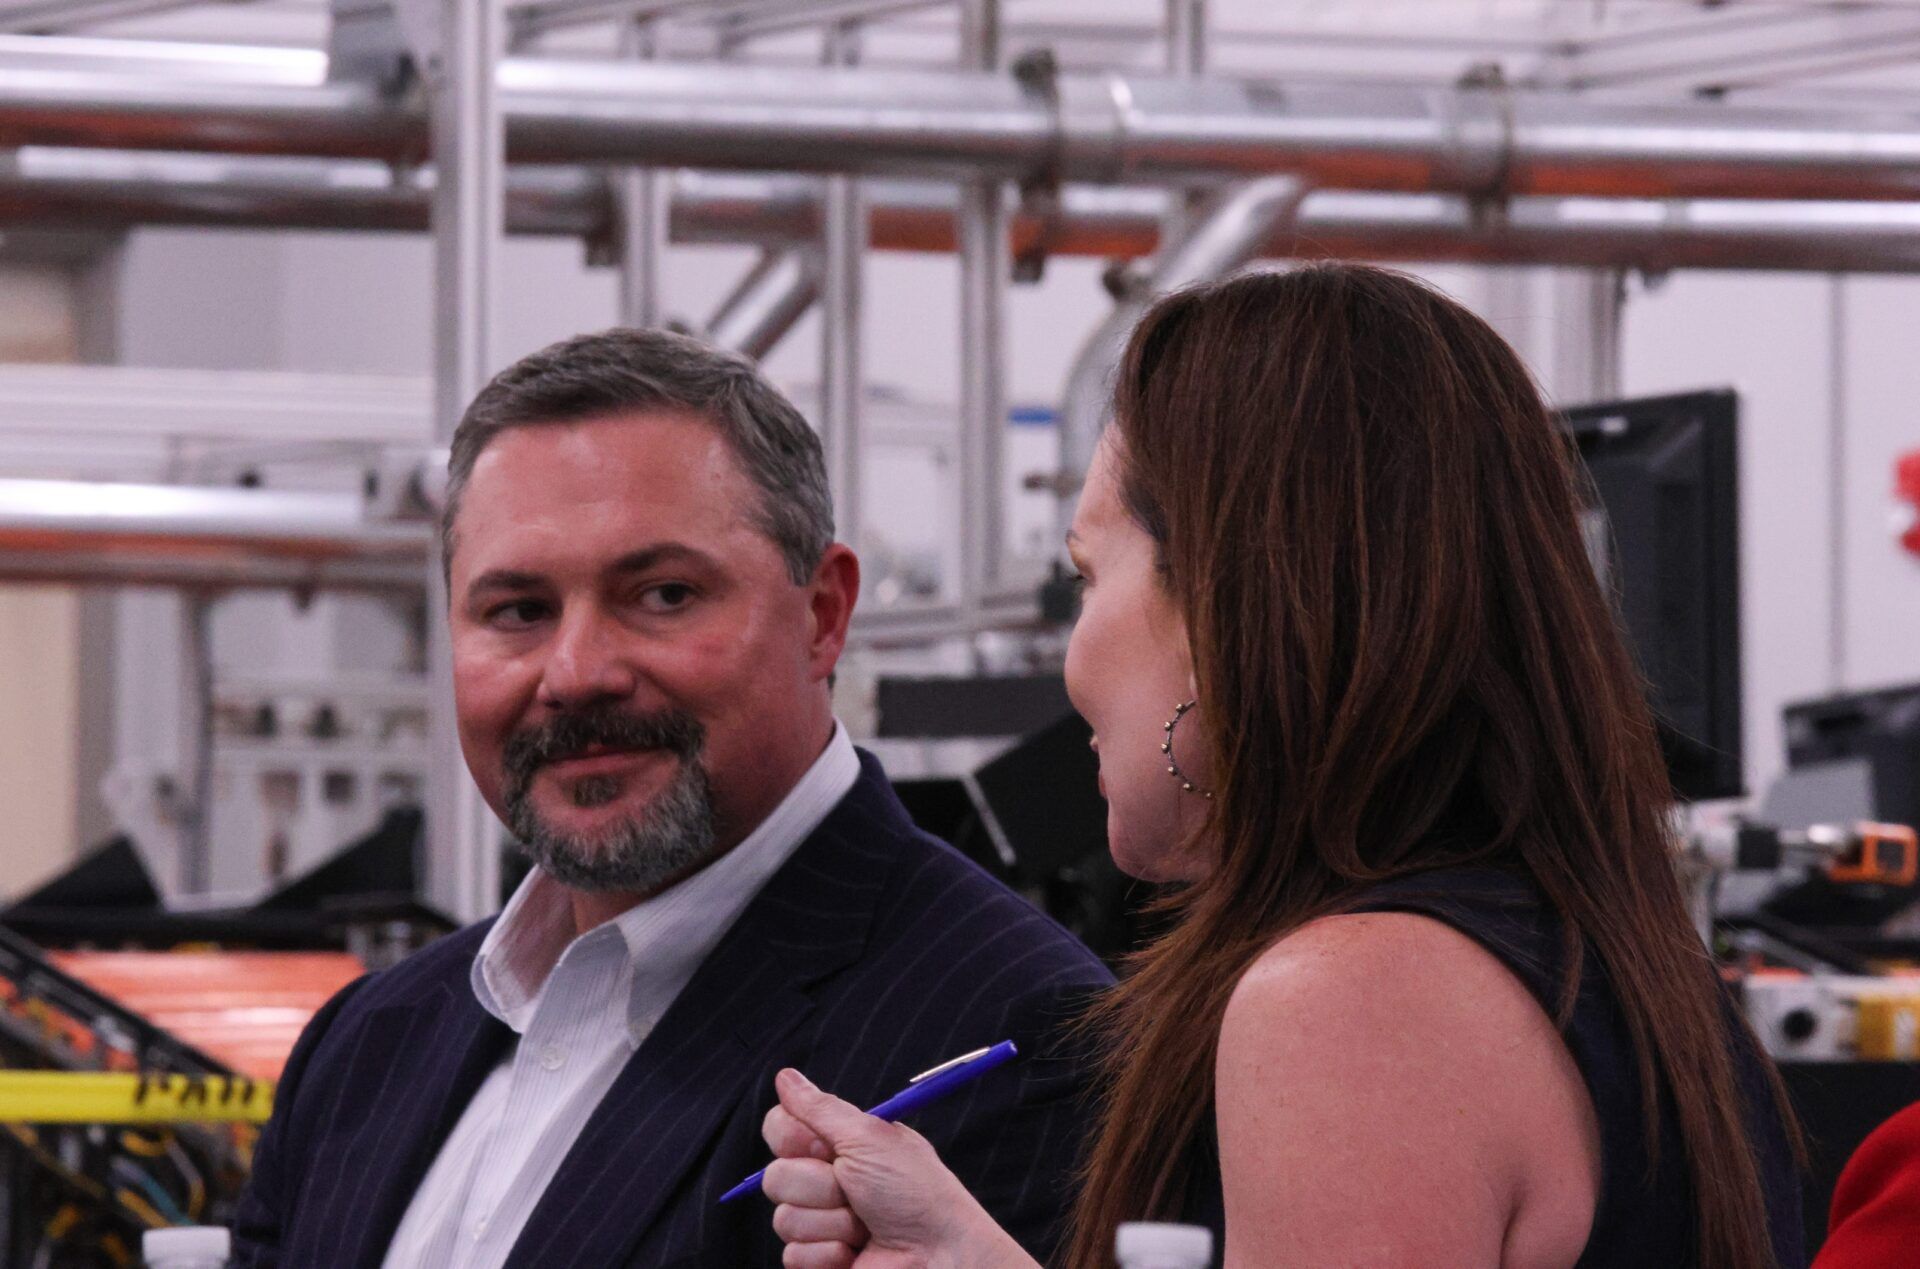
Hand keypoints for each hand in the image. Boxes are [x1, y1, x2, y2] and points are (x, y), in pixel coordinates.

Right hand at [760, 1068, 1037, 1268]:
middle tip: (856, 1191)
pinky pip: (791, 1256)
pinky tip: (857, 1252)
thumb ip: (819, 1109)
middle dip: (820, 1186)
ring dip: (832, 1223)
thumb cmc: (915, 1191)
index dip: (793, 1138)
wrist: (939, 1253)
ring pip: (783, 1219)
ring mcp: (819, 1223)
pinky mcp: (818, 1260)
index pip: (778, 1128)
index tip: (826, 1147)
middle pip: (775, 1176)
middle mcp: (824, 1181)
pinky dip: (829, 1253)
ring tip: (866, 1225)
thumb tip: (785, 1076)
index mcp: (837, 1145)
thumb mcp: (868, 1137)